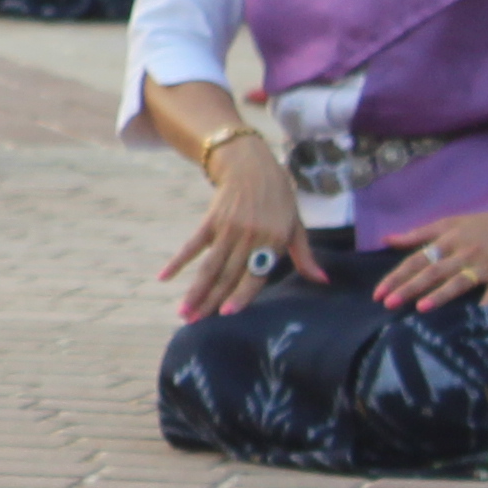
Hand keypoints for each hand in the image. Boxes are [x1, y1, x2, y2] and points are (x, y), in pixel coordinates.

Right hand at [161, 136, 318, 319]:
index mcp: (273, 240)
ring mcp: (228, 229)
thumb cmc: (279, 196)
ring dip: (195, 290)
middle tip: (194, 324)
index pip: (255, 274)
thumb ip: (304, 255)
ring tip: (183, 312)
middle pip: (227, 275)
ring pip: (209, 266)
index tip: (226, 314)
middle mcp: (249, 237)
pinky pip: (193, 245)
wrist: (252, 163)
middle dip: (210, 301)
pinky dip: (178, 261)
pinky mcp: (211, 221)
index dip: (240, 294)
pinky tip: (165, 277)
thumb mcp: (296, 224)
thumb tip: (323, 281)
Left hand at [374, 195, 487, 313]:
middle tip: (389, 304)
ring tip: (422, 308)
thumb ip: (419, 234)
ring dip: (441, 294)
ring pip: (460, 281)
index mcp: (449, 239)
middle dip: (410, 287)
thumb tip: (386, 240)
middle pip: (433, 271)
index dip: (397, 276)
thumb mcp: (452, 223)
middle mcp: (464, 252)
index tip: (379, 292)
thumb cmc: (486, 227)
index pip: (417, 259)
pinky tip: (476, 316)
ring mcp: (486, 266)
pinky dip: (487, 303)